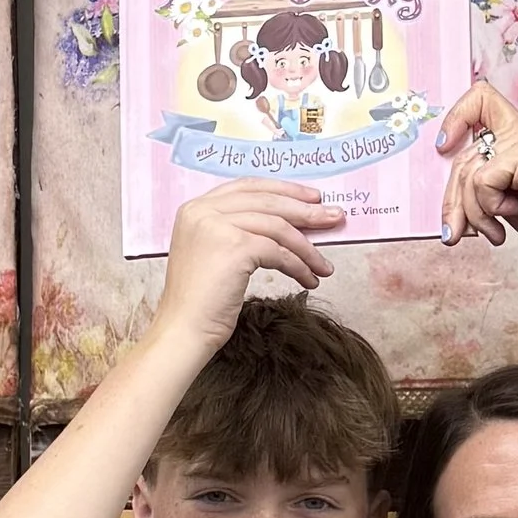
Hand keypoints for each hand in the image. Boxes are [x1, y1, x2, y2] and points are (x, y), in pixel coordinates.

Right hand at [154, 182, 347, 363]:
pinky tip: (309, 279)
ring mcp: (216, 226)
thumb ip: (239, 230)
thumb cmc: (201, 302)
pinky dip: (298, 266)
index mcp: (196, 208)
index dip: (283, 189)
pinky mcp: (233, 247)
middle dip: (306, 210)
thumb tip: (290, 223)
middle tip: (334, 217)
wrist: (183, 330)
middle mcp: (202, 211)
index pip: (248, 187)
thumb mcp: (214, 253)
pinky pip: (278, 252)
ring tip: (325, 264)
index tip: (311, 197)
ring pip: (277, 227)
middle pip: (267, 201)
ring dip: (307, 247)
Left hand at [438, 82, 517, 267]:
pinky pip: (482, 181)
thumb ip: (483, 183)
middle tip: (455, 231)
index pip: (479, 99)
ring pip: (469, 171)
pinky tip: (513, 214)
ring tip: (494, 230)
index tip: (444, 147)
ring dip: (474, 211)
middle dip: (452, 199)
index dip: (455, 117)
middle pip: (463, 153)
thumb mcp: (508, 198)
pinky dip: (489, 207)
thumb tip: (448, 191)